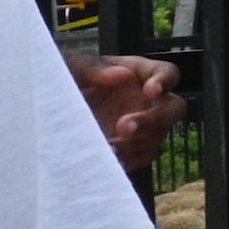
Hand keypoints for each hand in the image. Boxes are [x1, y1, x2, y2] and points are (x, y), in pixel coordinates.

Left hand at [72, 53, 183, 174]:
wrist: (55, 110)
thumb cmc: (68, 81)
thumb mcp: (74, 70)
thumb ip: (96, 69)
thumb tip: (121, 74)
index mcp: (140, 74)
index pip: (167, 73)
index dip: (165, 81)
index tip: (150, 90)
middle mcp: (148, 100)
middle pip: (173, 109)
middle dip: (152, 119)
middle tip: (124, 127)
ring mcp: (143, 126)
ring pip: (157, 136)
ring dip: (135, 144)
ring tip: (107, 147)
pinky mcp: (132, 147)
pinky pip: (142, 156)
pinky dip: (128, 159)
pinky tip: (110, 159)